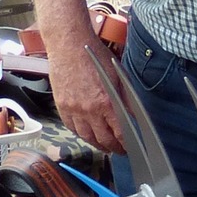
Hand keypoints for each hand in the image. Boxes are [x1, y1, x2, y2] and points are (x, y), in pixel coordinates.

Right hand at [48, 39, 126, 154]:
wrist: (68, 45)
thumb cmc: (94, 55)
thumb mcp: (117, 75)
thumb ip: (126, 98)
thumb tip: (134, 115)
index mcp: (106, 102)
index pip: (118, 132)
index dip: (124, 144)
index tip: (128, 148)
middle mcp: (88, 109)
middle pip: (102, 138)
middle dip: (112, 148)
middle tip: (118, 151)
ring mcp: (73, 109)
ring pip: (85, 136)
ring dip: (96, 144)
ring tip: (104, 146)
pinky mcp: (61, 105)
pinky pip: (71, 127)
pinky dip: (80, 134)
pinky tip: (86, 134)